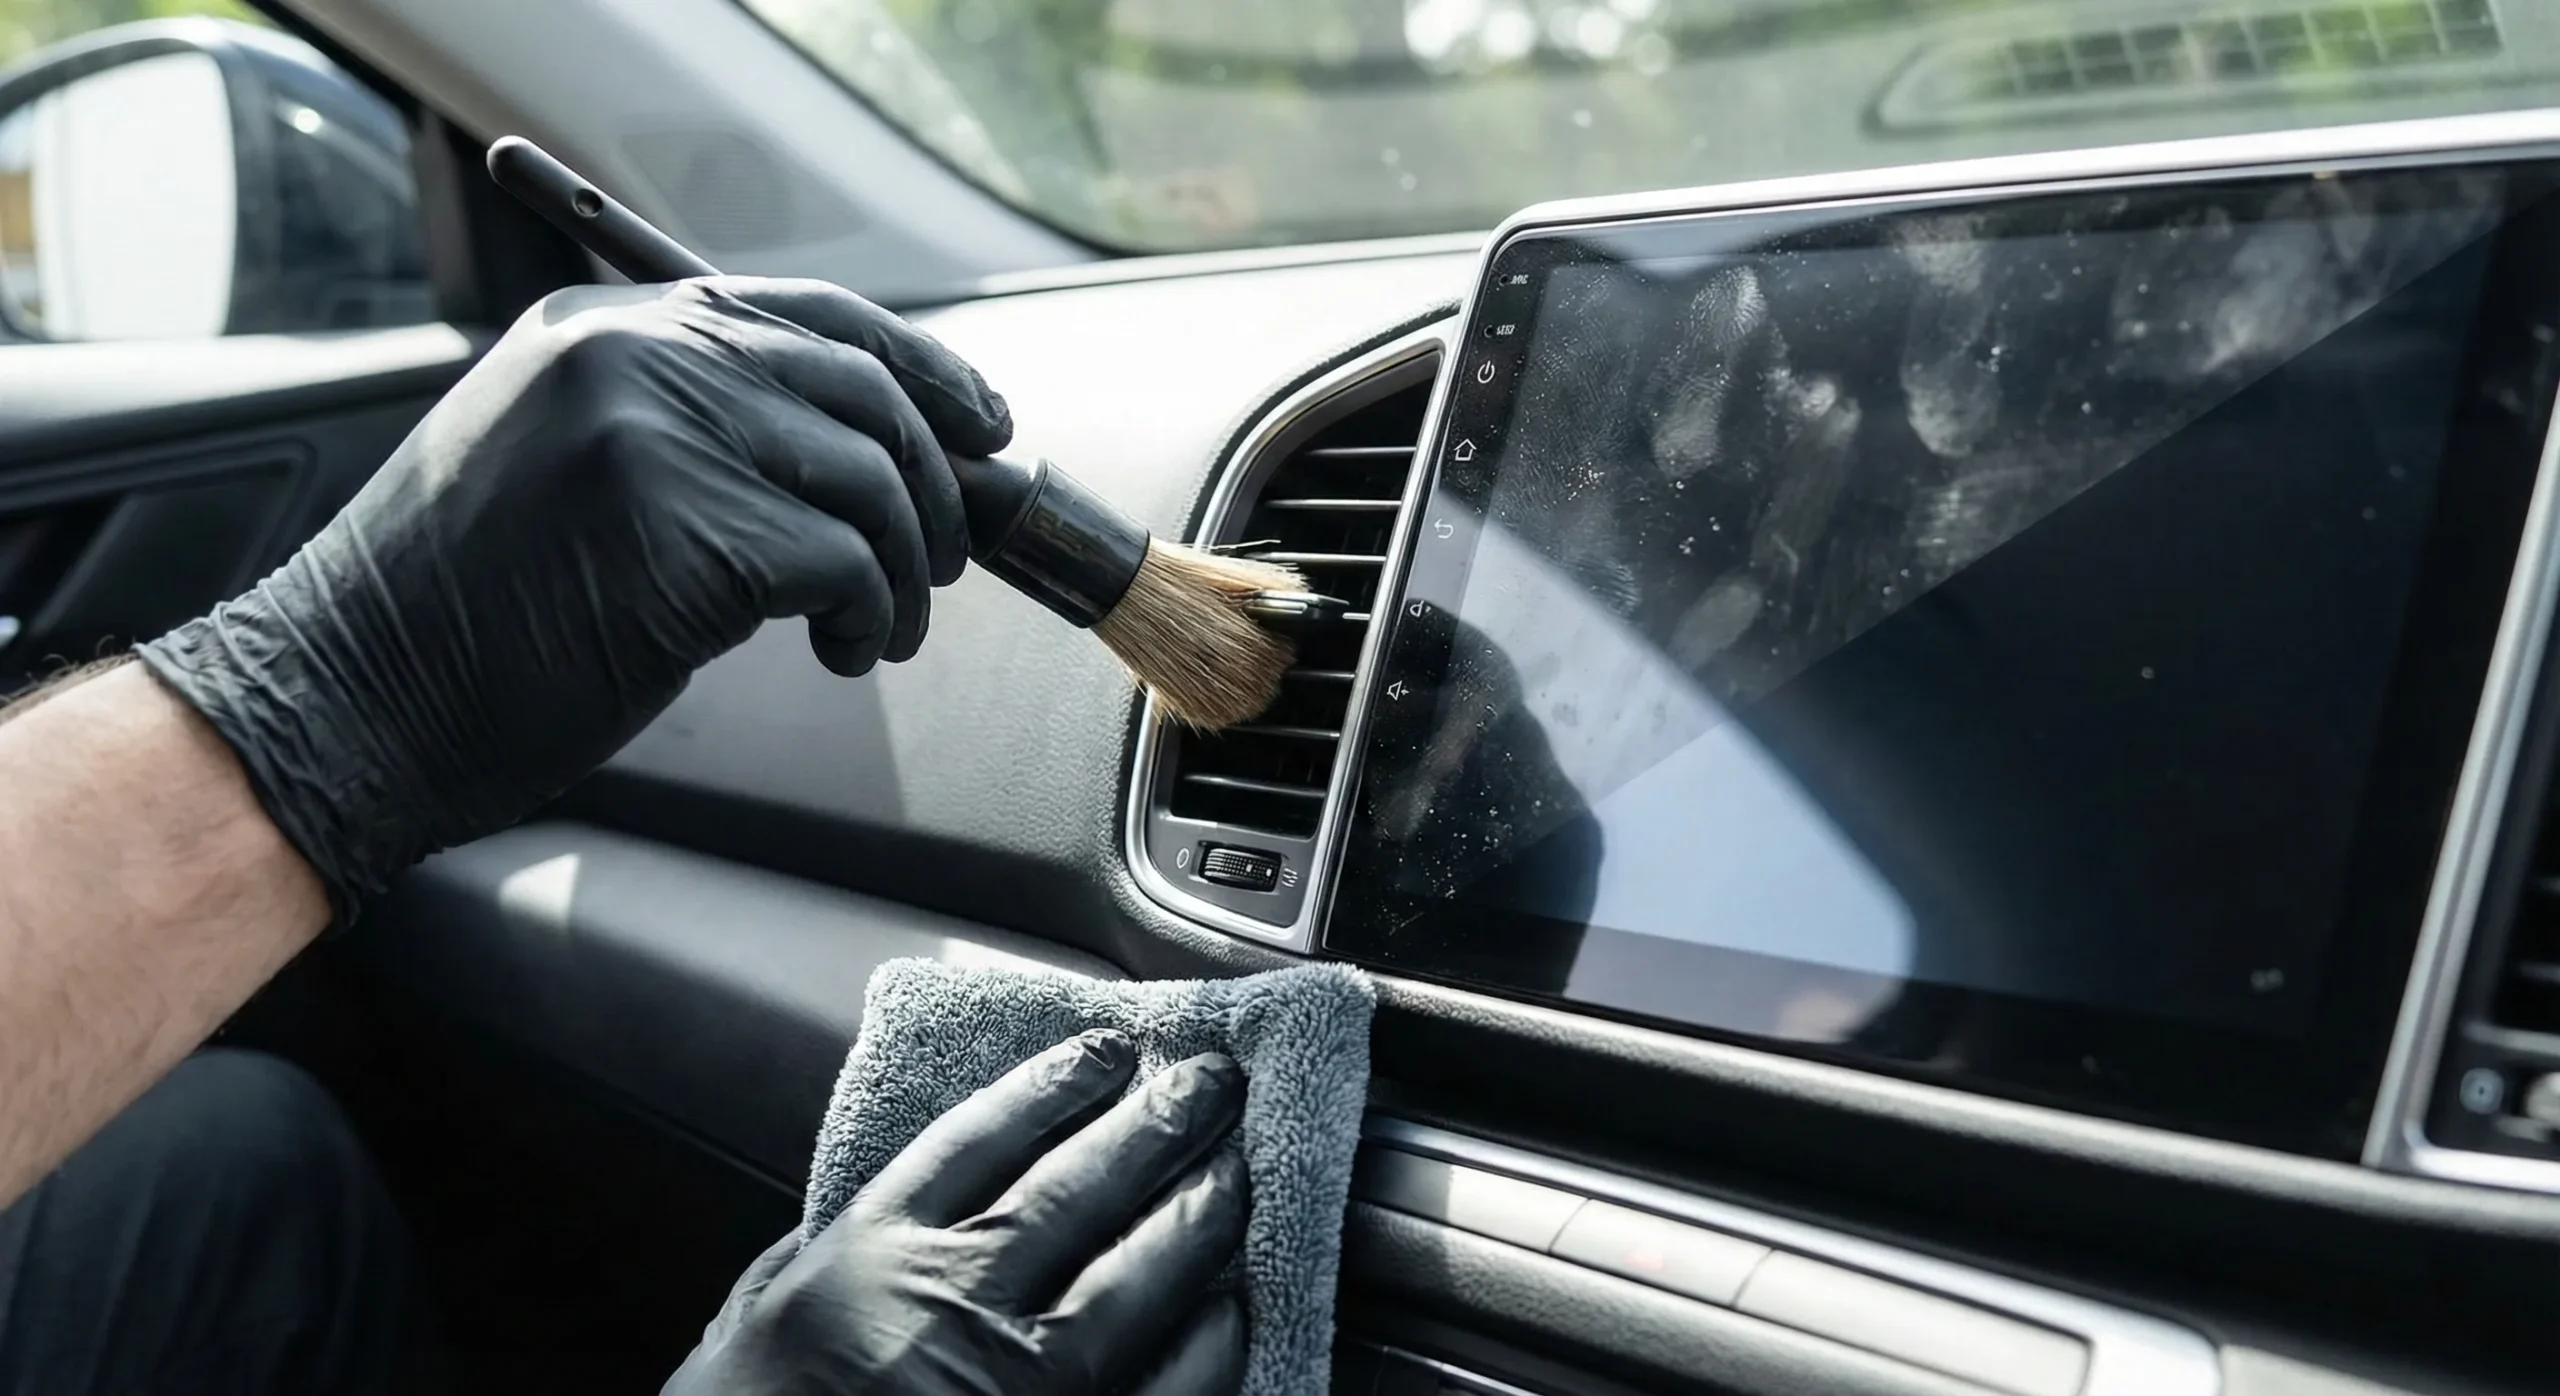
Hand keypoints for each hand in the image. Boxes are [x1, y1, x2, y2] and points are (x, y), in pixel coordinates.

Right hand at [136, 276, 1008, 917]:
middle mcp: (632, 354)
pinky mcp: (682, 531)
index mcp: (605, 323)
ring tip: (879, 629)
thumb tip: (877, 452)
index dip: (921, 369)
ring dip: (903, 569)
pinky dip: (871, 620)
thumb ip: (694, 425)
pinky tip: (840, 656)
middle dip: (935, 482)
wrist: (347, 698)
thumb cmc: (463, 614)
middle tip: (939, 562)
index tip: (983, 426)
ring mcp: (655, 434)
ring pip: (872, 477)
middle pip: (864, 386)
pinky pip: (846, 563)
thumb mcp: (569, 465)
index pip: (812, 312)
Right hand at [664, 1032, 1250, 1395]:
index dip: (1053, 1087)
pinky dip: (1206, 1341)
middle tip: (1208, 1084)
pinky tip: (1231, 1304)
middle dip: (1154, 1126)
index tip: (1103, 1052)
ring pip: (1134, 1275)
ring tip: (1235, 1170)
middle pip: (1077, 1188)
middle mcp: (951, 1306)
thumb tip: (873, 1206)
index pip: (981, 1140)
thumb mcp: (749, 1322)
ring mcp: (1019, 1385)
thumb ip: (816, 1258)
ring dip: (1196, 1214)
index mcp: (868, 1259)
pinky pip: (1163, 1387)